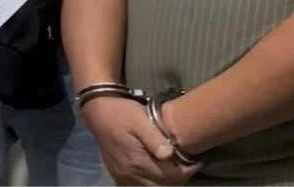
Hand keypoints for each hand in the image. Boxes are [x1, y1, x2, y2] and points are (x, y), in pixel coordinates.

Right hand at [81, 97, 200, 185]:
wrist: (97, 112)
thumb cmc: (121, 112)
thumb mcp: (139, 118)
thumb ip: (154, 137)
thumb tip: (169, 154)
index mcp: (137, 161)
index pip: (169, 176)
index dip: (186, 171)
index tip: (196, 161)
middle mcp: (130, 174)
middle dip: (178, 178)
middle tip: (187, 165)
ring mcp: (123, 177)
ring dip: (165, 182)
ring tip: (175, 168)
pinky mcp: (118, 175)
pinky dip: (151, 183)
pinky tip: (157, 171)